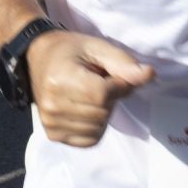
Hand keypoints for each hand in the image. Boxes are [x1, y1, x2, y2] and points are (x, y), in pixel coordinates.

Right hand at [25, 30, 154, 147]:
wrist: (38, 57)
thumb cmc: (71, 51)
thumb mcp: (96, 47)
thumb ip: (122, 62)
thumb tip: (149, 74)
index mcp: (61, 80)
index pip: (103, 94)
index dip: (119, 85)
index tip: (114, 75)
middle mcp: (52, 105)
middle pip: (102, 112)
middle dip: (110, 98)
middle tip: (99, 82)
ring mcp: (51, 123)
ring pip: (98, 128)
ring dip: (103, 113)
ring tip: (89, 94)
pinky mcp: (53, 135)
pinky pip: (89, 140)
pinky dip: (95, 127)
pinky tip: (86, 110)